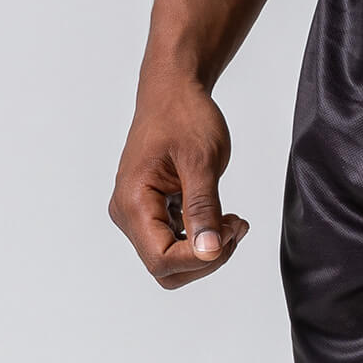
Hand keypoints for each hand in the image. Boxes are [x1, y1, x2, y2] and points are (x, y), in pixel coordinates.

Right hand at [109, 77, 248, 288]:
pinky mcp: (153, 214)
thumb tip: (208, 250)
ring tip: (232, 222)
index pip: (161, 260)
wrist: (173, 93)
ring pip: (173, 262)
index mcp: (133, 201)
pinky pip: (177, 245)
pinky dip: (204, 241)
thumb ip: (204, 208)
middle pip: (166, 269)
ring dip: (208, 252)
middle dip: (206, 258)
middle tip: (234, 227)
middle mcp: (128, 213)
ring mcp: (138, 216)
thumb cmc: (183, 116)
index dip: (199, 258)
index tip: (229, 231)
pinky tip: (223, 220)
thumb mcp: (201, 161)